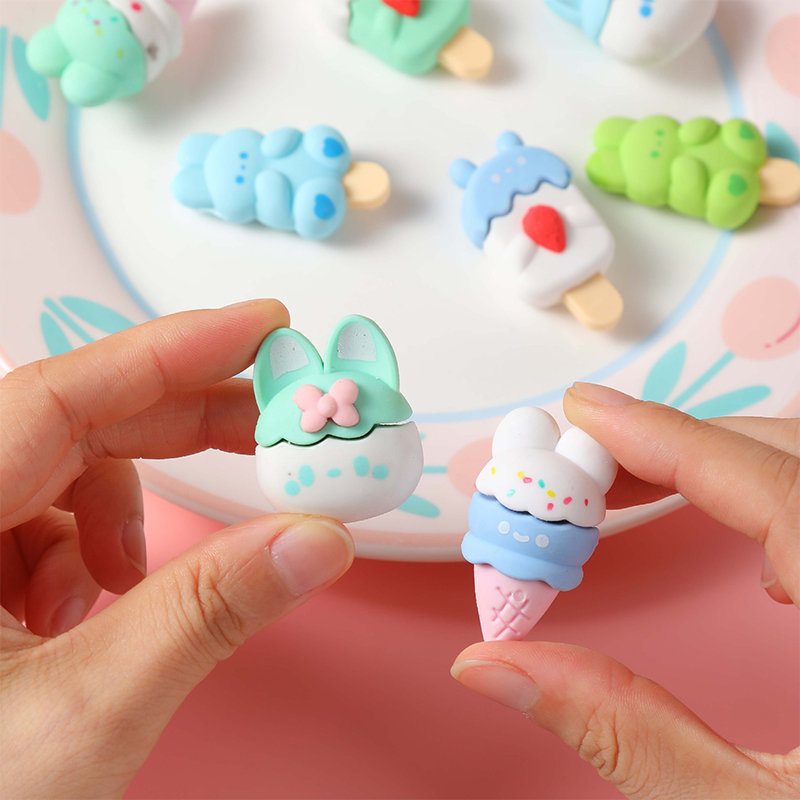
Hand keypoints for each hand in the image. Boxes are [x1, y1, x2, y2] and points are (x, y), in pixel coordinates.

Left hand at [0, 301, 353, 798]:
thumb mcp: (84, 711)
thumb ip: (205, 613)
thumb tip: (315, 540)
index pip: (61, 392)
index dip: (170, 348)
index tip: (261, 327)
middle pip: (78, 422)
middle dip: (187, 423)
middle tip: (276, 428)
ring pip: (69, 471)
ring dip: (128, 511)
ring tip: (132, 585)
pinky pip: (51, 520)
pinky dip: (96, 548)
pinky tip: (91, 607)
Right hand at [452, 383, 798, 798]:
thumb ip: (620, 732)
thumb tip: (494, 664)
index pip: (771, 485)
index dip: (665, 436)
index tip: (585, 410)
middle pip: (791, 459)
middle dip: (678, 446)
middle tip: (583, 468)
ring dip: (722, 467)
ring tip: (636, 492)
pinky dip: (774, 503)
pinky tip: (755, 555)